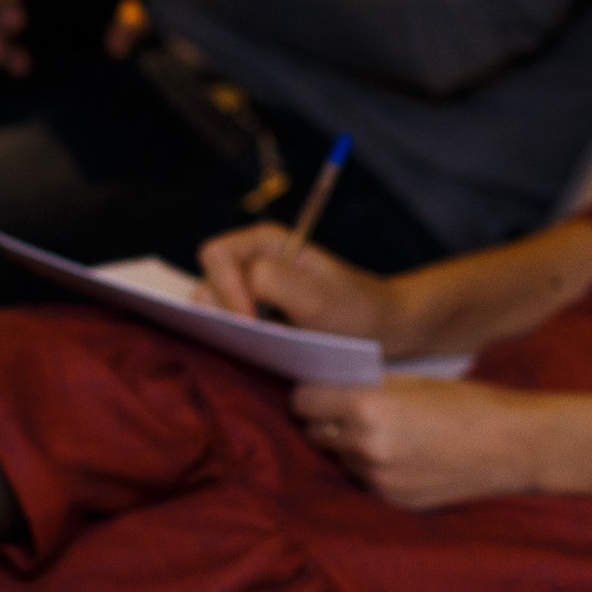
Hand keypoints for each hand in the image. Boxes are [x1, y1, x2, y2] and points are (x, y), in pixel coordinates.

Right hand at [198, 224, 396, 336]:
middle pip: (207, 282)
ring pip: (213, 308)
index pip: (215, 256)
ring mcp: (251, 289)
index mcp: (263, 241)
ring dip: (230, 328)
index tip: (250, 321)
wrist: (384, 329)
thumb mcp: (318, 296)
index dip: (224, 289)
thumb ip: (273, 281)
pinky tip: (264, 350)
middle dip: (225, 311)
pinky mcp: (255, 314)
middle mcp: (251, 260)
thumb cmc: (356, 308)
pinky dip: (238, 339)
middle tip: (257, 335)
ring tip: (264, 343)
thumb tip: (239, 287)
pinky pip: (228, 324)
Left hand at [287, 380, 539, 510]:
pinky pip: (365, 480)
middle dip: (327, 421)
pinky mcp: (393, 500)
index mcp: (366, 408)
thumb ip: (364, 387)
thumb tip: (328, 388)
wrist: (512, 446)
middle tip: (348, 412)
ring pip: (340, 458)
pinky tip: (403, 457)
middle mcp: (365, 446)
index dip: (311, 395)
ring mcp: (378, 478)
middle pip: (316, 432)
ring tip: (386, 435)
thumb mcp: (409, 382)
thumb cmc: (464, 403)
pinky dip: (373, 469)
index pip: (303, 402)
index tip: (319, 393)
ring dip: (350, 447)